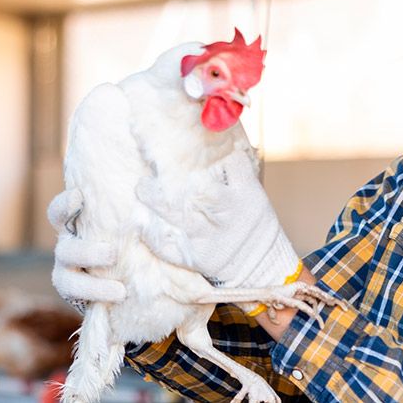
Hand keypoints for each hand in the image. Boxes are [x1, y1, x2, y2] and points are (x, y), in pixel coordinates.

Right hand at [47, 188, 126, 302]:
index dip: (64, 205)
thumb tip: (155, 183)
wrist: (127, 272)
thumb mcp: (125, 218)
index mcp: (73, 226)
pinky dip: (101, 301)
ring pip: (69, 282)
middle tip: (112, 255)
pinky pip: (82, 303)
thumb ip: (133, 204)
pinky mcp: (78, 298)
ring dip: (93, 287)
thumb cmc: (126, 234)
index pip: (58, 213)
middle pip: (65, 250)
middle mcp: (67, 250)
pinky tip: (122, 299)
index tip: (79, 197)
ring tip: (120, 291)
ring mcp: (69, 275)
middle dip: (87, 253)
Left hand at [135, 153, 301, 290]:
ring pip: (180, 218)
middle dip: (178, 177)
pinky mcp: (196, 259)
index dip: (207, 151)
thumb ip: (233, 170)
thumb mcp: (252, 194)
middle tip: (155, 165)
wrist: (261, 266)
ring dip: (157, 202)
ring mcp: (210, 238)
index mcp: (246, 195)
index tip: (186, 141)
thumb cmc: (251, 223)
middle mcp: (228, 215)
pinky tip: (142, 225)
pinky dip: (153, 238)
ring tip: (142, 189)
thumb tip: (211, 136)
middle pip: (200, 191)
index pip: (229, 164)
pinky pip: (169, 249)